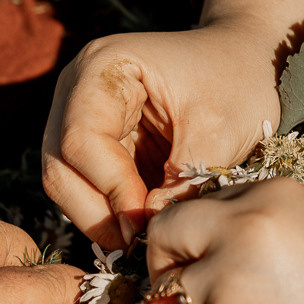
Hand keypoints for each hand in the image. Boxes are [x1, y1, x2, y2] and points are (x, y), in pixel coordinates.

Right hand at [42, 22, 282, 249]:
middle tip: (139, 243)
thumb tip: (149, 225)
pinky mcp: (93, 140)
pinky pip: (84, 185)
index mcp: (104, 65)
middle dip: (97, 210)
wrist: (244, 60)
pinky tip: (142, 223)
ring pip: (64, 181)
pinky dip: (108, 210)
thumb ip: (184, 178)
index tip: (148, 222)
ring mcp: (79, 113)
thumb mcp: (220, 128)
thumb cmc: (237, 80)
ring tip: (143, 236)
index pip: (82, 139)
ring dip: (100, 215)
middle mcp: (78, 88)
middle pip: (60, 164)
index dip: (111, 188)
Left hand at [146, 178, 303, 303]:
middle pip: (167, 233)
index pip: (205, 203)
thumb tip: (219, 237)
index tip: (202, 262)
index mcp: (277, 195)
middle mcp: (245, 227)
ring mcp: (228, 282)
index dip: (200, 238)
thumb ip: (273, 229)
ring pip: (166, 296)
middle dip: (163, 267)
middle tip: (176, 299)